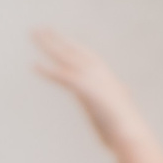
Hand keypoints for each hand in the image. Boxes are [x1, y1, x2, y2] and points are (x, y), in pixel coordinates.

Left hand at [32, 29, 148, 148]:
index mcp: (105, 75)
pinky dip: (47, 71)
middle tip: (39, 29)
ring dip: (47, 44)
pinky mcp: (85, 90)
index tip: (59, 38)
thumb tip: (126, 93)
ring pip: (65, 57)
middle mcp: (98, 72)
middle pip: (72, 50)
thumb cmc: (125, 126)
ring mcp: (92, 79)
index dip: (70, 45)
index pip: (85, 54)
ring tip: (32, 33)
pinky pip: (62, 77)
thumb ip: (119, 98)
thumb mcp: (121, 107)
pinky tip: (33, 66)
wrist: (130, 133)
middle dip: (55, 39)